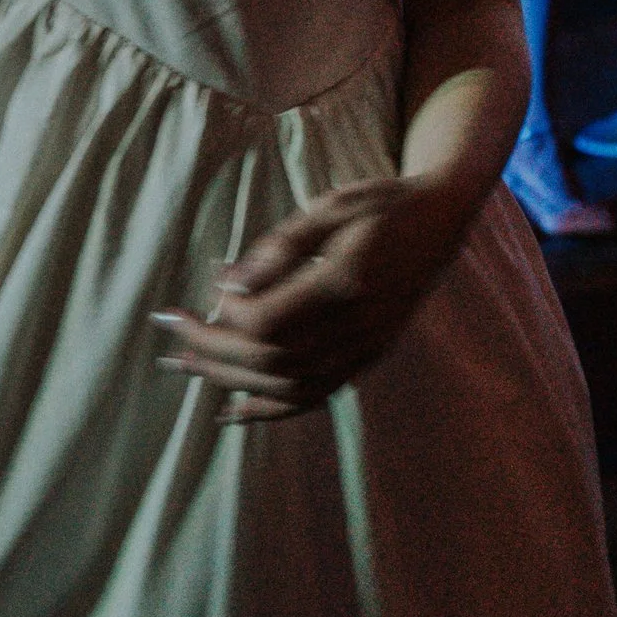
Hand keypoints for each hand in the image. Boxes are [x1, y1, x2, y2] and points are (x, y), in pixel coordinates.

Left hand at [155, 177, 465, 421]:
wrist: (442, 220)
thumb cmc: (381, 205)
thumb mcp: (330, 206)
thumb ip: (280, 247)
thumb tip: (229, 284)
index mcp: (347, 282)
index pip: (269, 321)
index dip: (229, 314)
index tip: (211, 288)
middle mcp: (359, 326)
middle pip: (270, 358)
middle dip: (214, 350)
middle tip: (174, 332)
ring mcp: (366, 349)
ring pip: (287, 385)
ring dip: (232, 380)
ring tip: (188, 366)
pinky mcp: (367, 359)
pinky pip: (314, 397)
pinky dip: (270, 411)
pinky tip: (232, 411)